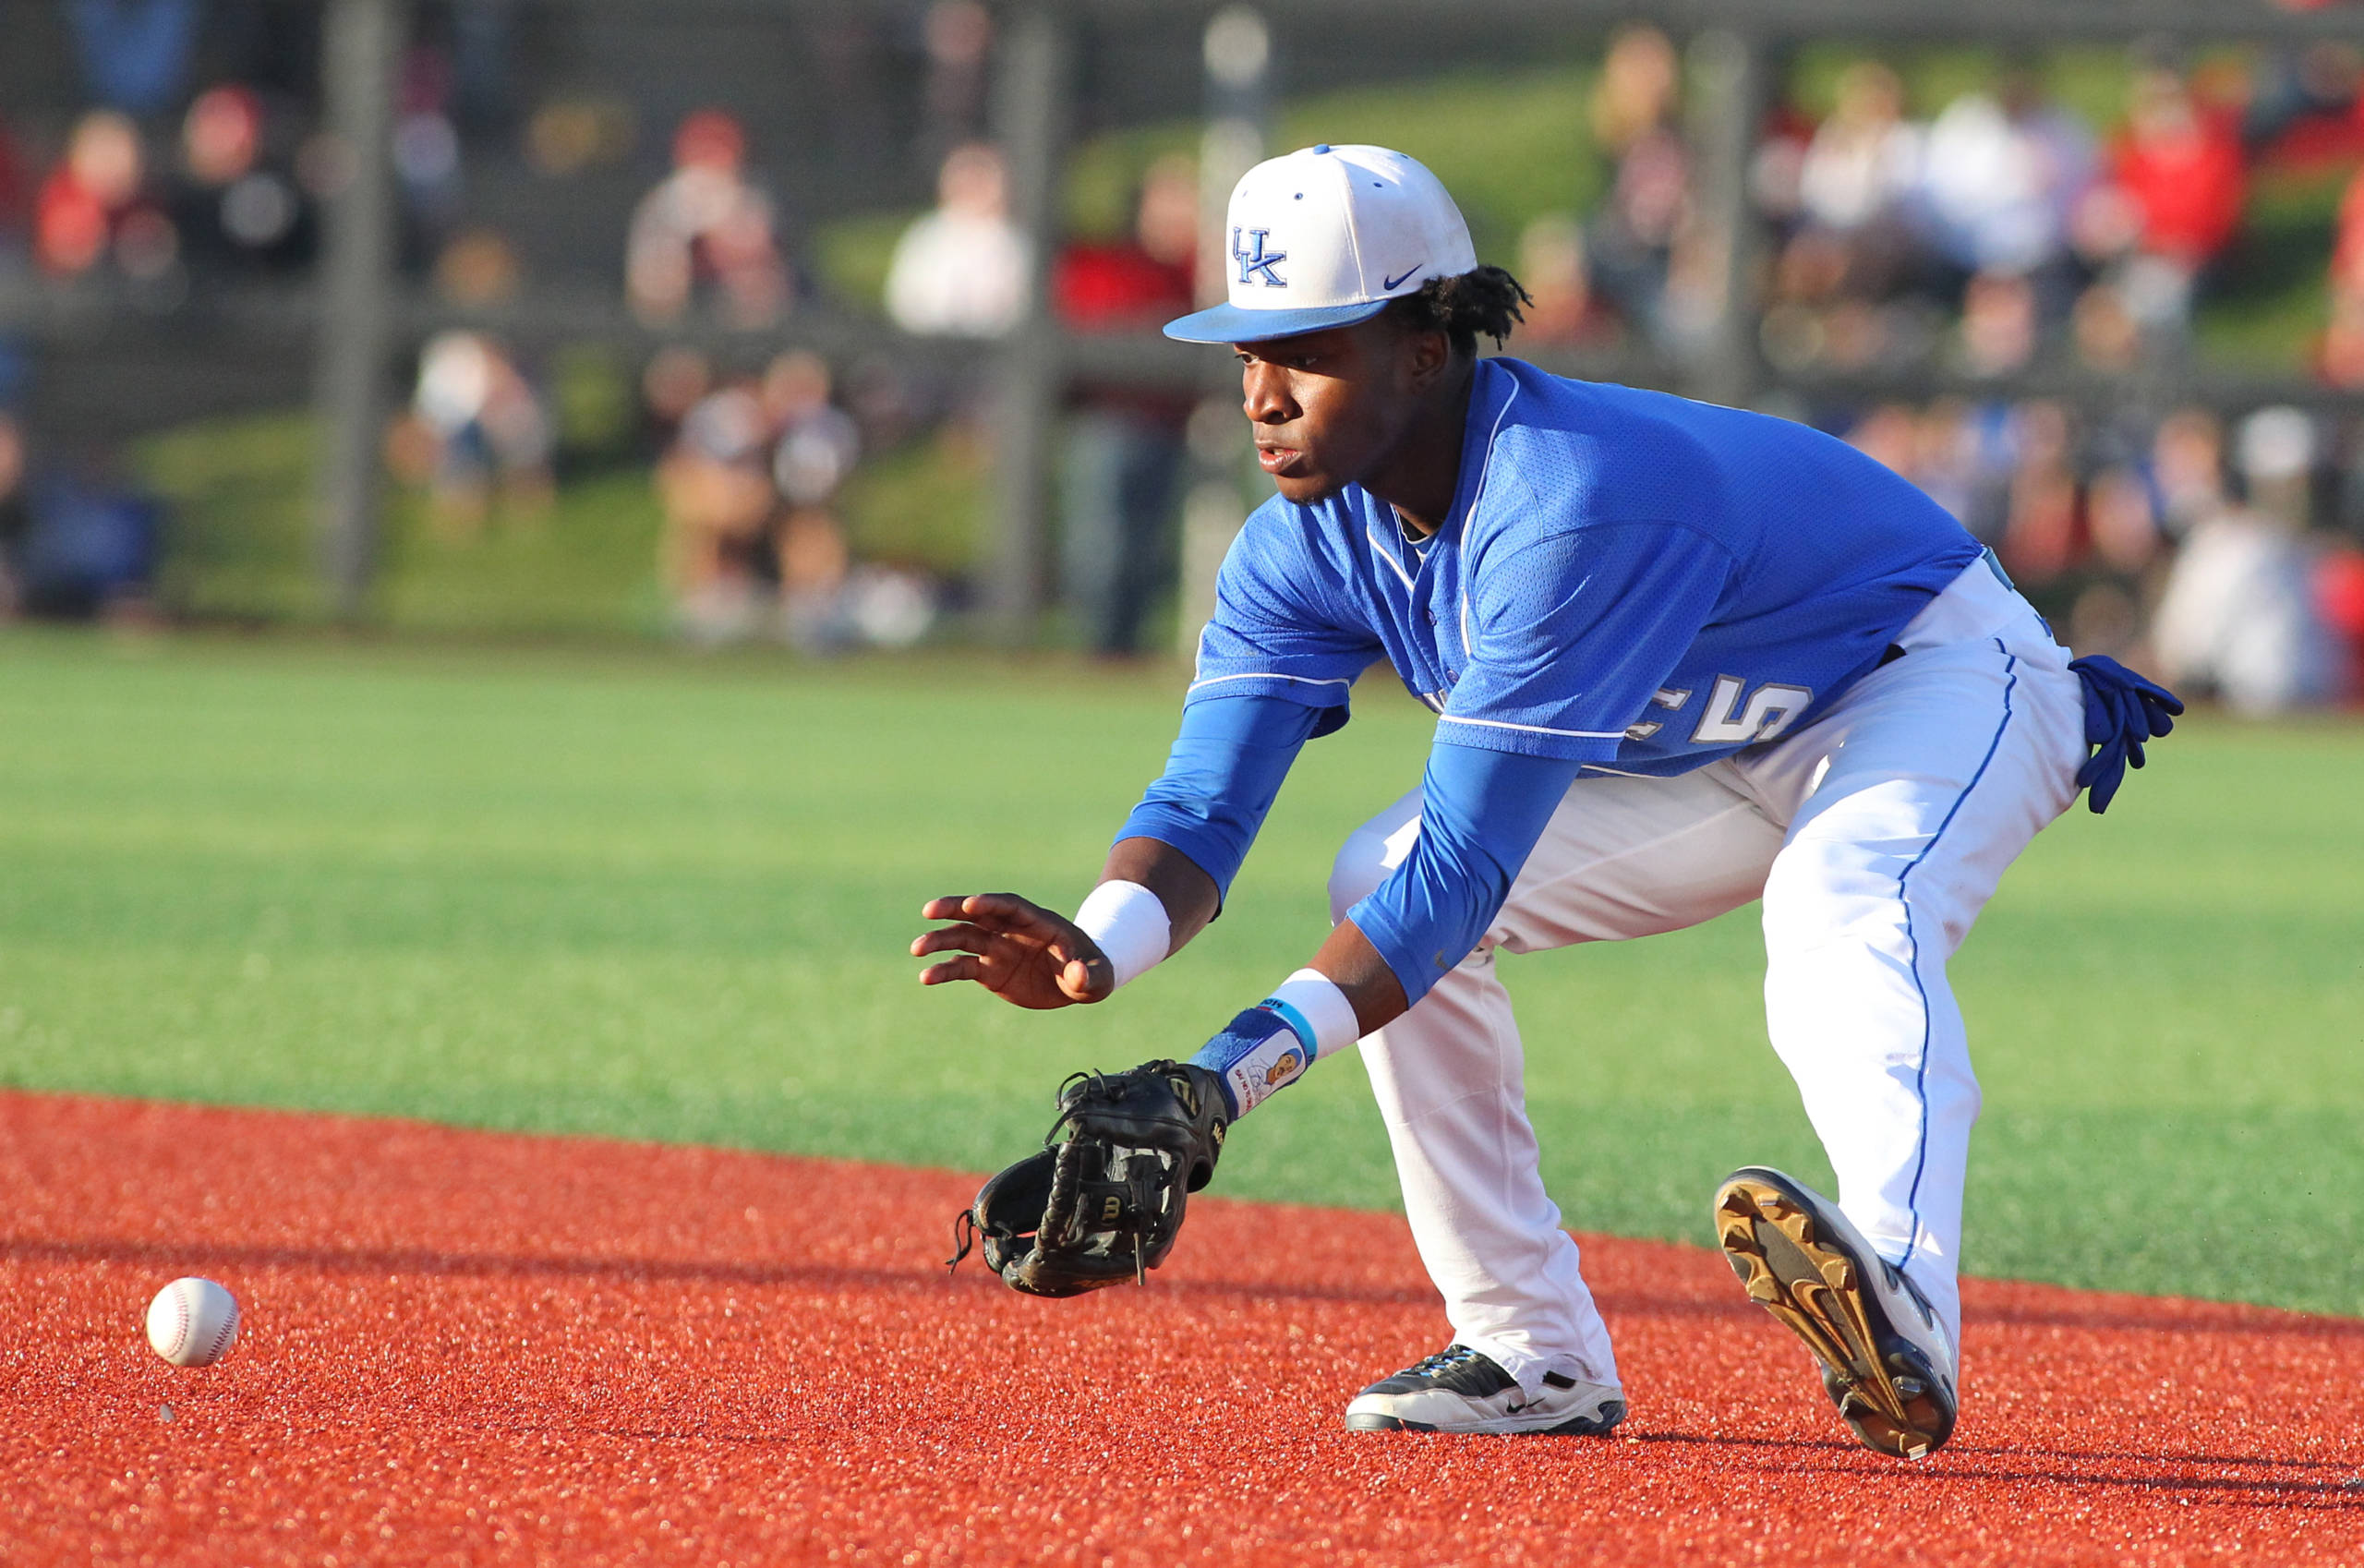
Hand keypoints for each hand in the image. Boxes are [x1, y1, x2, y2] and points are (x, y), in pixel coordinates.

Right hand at [911, 893, 1114, 1009]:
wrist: (1080, 982)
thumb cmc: (1093, 971)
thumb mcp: (1099, 977)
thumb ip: (1089, 976)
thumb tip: (1077, 975)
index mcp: (1039, 922)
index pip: (1012, 907)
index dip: (991, 904)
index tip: (971, 904)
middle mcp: (1012, 930)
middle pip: (980, 914)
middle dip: (955, 909)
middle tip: (929, 910)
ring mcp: (998, 948)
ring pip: (964, 938)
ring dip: (940, 940)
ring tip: (916, 949)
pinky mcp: (989, 970)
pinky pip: (962, 967)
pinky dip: (944, 970)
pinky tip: (926, 977)